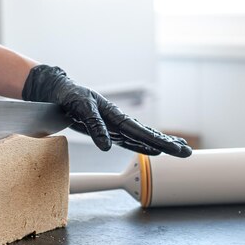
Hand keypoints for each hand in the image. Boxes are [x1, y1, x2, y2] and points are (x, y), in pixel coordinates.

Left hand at [22, 65, 191, 157]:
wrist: (57, 92)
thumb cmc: (68, 95)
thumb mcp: (79, 107)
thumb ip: (94, 126)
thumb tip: (106, 146)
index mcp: (115, 115)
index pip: (140, 131)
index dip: (158, 141)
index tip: (175, 147)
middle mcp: (118, 121)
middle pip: (147, 135)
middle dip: (167, 145)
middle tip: (187, 153)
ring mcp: (114, 126)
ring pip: (142, 138)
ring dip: (160, 144)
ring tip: (180, 149)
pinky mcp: (108, 130)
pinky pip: (130, 140)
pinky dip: (144, 144)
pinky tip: (154, 149)